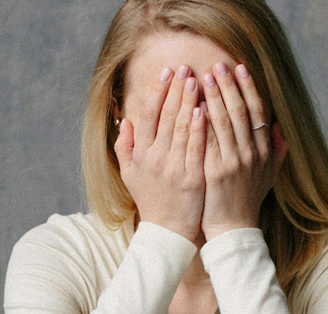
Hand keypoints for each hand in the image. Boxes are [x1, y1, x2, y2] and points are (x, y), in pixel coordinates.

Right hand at [114, 66, 205, 241]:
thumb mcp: (130, 175)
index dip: (158, 92)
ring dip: (188, 101)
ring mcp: (173, 168)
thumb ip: (125, 147)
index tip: (166, 73)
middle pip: (166, 116)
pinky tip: (203, 110)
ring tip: (196, 80)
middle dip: (176, 89)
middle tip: (185, 67)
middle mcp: (155, 158)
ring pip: (181, 128)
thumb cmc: (151, 201)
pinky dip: (199, 128)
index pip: (149, 115)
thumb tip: (124, 121)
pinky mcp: (191, 178)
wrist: (167, 231)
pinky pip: (195, 148)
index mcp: (141, 155)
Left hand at [200, 62, 287, 240]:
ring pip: (224, 122)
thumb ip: (276, 152)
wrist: (234, 229)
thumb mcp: (268, 177)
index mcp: (263, 151)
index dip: (248, 88)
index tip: (240, 68)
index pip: (257, 111)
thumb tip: (280, 129)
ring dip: (214, 97)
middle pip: (241, 111)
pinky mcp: (217, 172)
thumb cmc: (247, 201)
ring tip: (203, 78)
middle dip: (229, 86)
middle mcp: (251, 154)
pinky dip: (202, 122)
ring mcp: (234, 162)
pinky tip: (194, 106)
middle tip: (218, 65)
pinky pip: (209, 141)